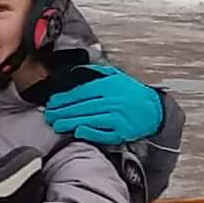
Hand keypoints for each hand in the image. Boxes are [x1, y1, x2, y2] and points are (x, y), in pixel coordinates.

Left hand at [37, 64, 163, 150]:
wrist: (154, 110)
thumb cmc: (133, 93)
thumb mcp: (118, 76)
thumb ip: (98, 72)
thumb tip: (79, 70)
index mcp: (109, 86)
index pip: (81, 92)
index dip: (64, 98)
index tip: (52, 102)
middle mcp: (112, 100)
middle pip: (82, 106)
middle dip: (62, 111)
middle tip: (49, 115)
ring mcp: (117, 116)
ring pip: (89, 119)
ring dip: (70, 122)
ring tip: (57, 125)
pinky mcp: (122, 131)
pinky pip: (103, 132)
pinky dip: (90, 132)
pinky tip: (78, 132)